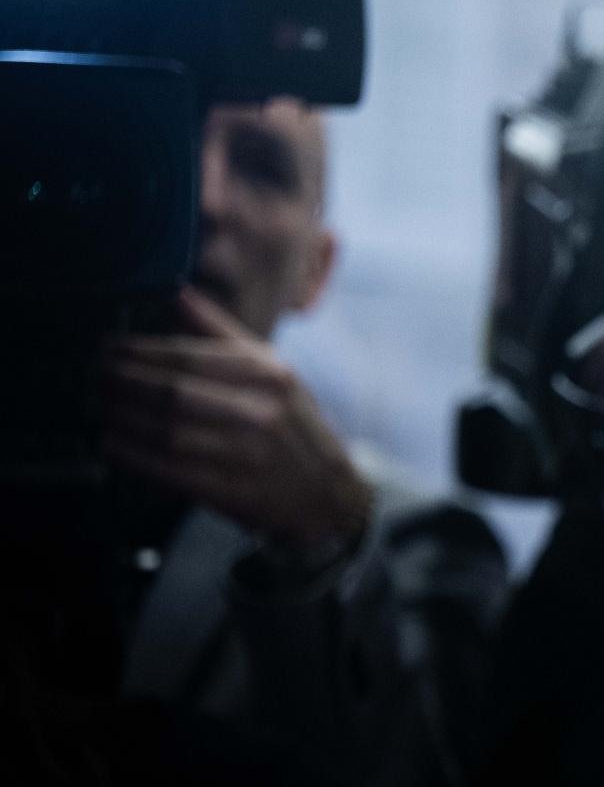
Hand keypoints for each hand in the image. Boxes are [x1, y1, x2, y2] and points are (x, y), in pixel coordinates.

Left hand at [99, 286, 372, 545]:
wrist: (328, 493)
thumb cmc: (295, 427)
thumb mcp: (276, 371)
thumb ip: (224, 333)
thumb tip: (178, 294)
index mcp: (270, 376)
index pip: (191, 357)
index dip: (141, 352)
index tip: (108, 348)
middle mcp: (262, 412)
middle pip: (174, 393)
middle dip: (123, 383)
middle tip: (92, 375)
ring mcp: (248, 454)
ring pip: (167, 431)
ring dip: (122, 418)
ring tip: (96, 405)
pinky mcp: (234, 491)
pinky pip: (172, 470)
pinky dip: (135, 457)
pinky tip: (111, 444)